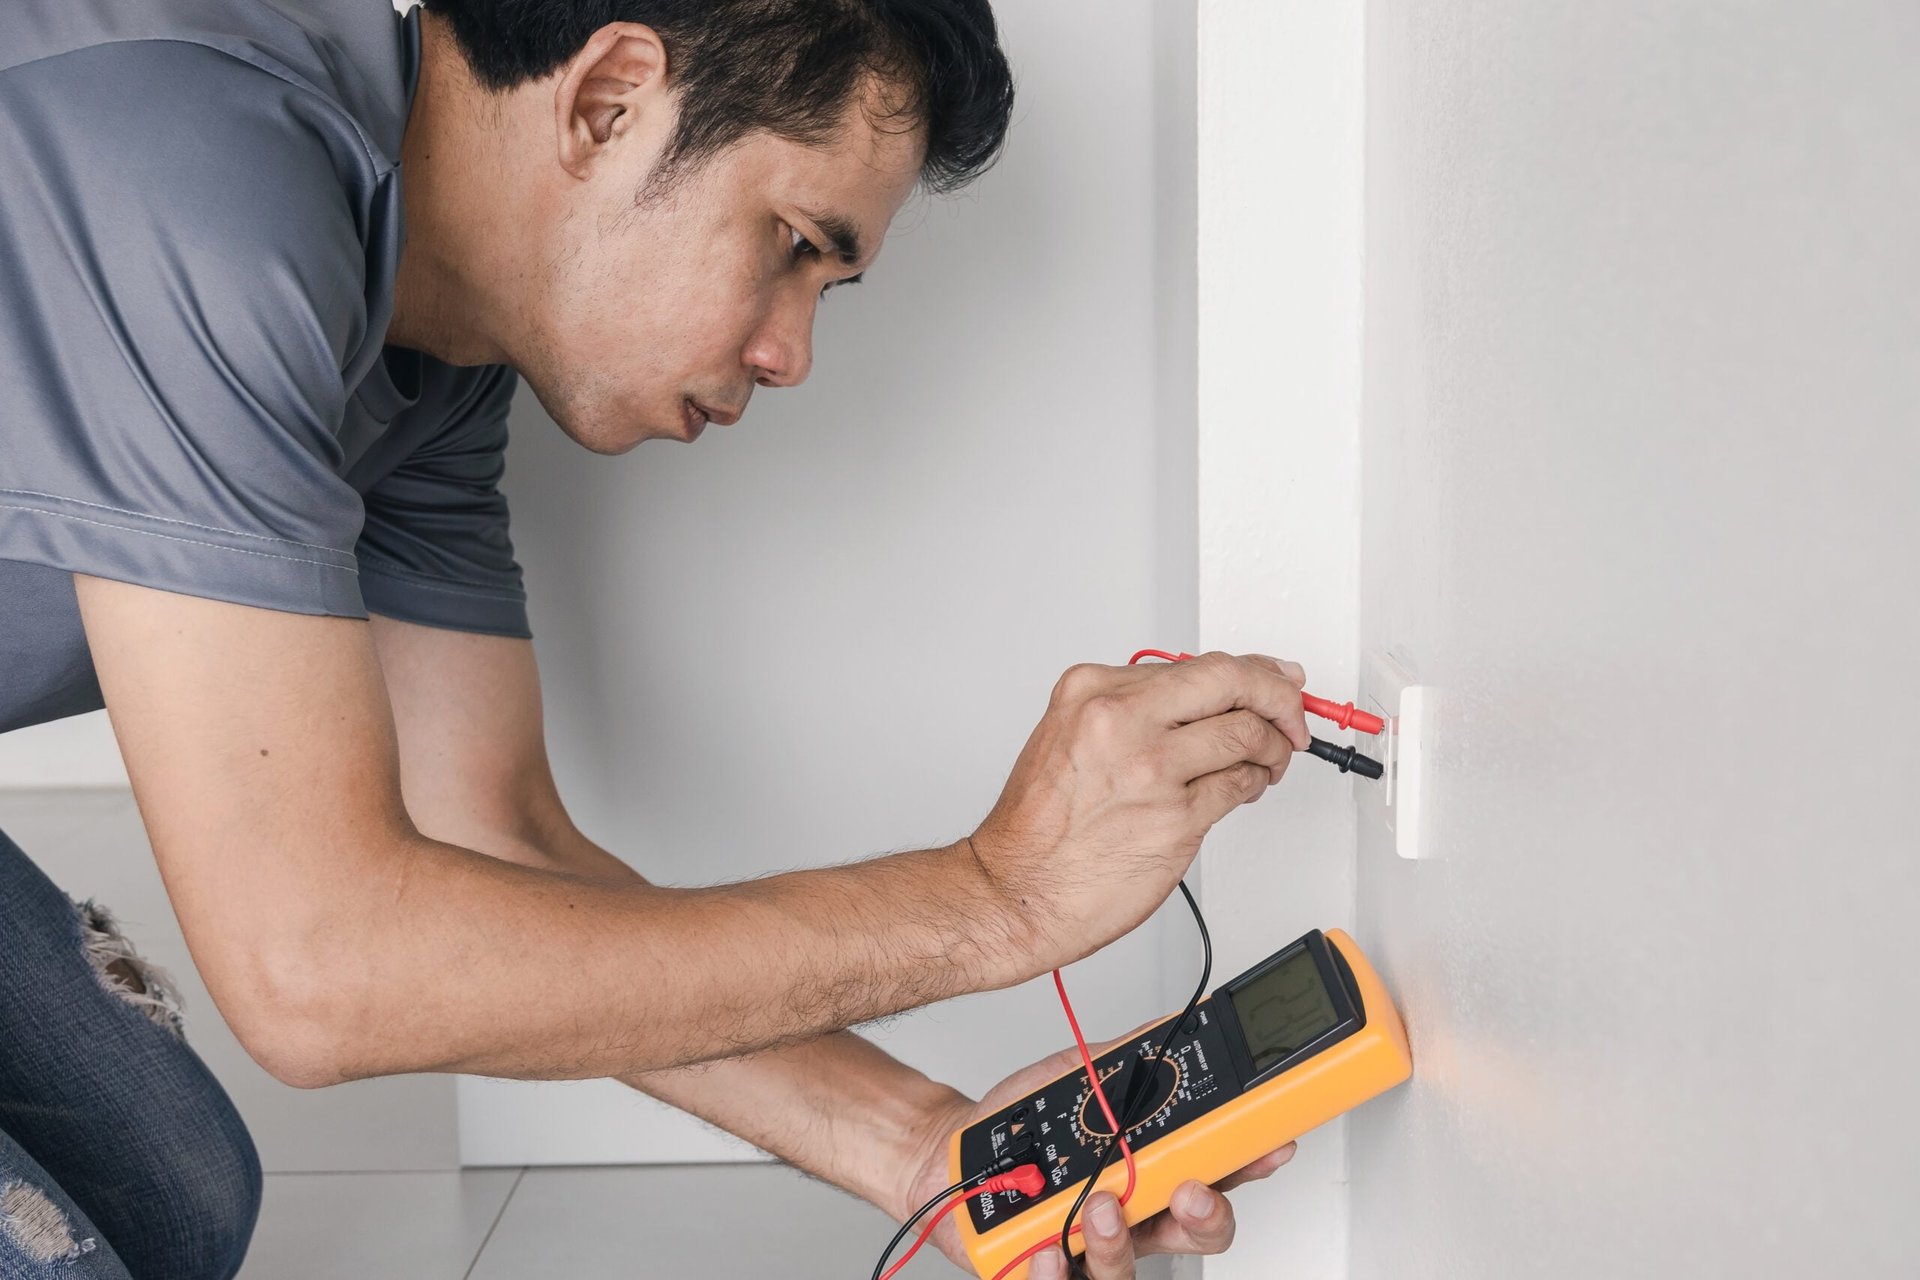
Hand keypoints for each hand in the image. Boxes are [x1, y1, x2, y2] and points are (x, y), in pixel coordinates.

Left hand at [894, 1021, 1296, 1278]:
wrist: (957, 1156)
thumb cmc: (1025, 1129)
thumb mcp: (1079, 1082)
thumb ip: (1126, 1063)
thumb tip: (1172, 1026)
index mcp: (1150, 1177)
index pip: (1218, 1177)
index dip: (1250, 1166)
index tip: (1269, 1145)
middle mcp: (1130, 1221)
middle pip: (1194, 1237)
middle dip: (1204, 1218)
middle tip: (1189, 1189)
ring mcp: (1089, 1253)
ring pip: (1128, 1273)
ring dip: (1119, 1243)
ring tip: (1099, 1207)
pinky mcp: (1044, 1274)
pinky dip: (1053, 1273)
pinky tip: (1046, 1248)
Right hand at [969, 653, 1307, 971]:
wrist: (1015, 891)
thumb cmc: (1040, 826)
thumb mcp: (1072, 736)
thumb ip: (1138, 709)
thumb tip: (1212, 694)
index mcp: (1093, 690)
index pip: (1198, 663)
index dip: (1253, 672)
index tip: (1278, 679)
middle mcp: (1121, 720)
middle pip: (1233, 682)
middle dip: (1280, 698)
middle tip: (1294, 716)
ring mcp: (1151, 769)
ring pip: (1246, 734)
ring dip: (1273, 747)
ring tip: (1267, 760)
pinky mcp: (1176, 818)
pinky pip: (1239, 785)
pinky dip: (1253, 782)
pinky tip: (1245, 786)